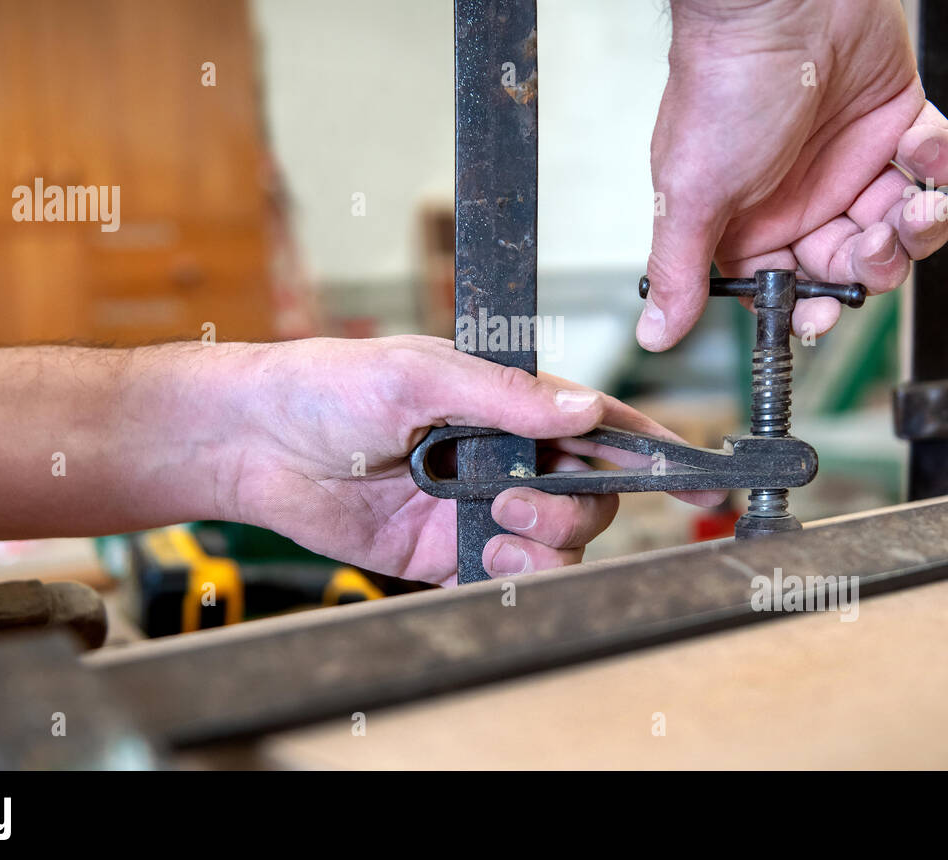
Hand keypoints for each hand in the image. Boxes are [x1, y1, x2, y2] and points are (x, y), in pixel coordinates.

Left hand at [220, 335, 720, 585]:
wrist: (256, 444)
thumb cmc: (329, 385)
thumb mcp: (421, 371)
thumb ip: (507, 396)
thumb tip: (585, 411)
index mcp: (505, 402)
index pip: (595, 423)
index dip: (647, 446)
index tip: (692, 473)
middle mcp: (501, 454)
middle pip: (589, 493)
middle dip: (574, 505)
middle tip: (518, 497)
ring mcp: (476, 504)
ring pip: (555, 541)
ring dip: (542, 542)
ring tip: (491, 527)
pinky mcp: (444, 551)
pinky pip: (502, 576)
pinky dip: (507, 576)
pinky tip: (478, 557)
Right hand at [634, 0, 947, 348]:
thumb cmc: (725, 87)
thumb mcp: (693, 194)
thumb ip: (680, 270)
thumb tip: (653, 334)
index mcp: (750, 223)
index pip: (788, 288)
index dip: (811, 305)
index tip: (826, 311)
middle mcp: (801, 196)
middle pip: (853, 263)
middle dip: (872, 264)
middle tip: (874, 242)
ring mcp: (851, 160)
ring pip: (901, 222)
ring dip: (917, 224)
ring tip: (915, 203)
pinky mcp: (895, 120)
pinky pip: (933, 161)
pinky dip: (937, 159)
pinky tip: (916, 139)